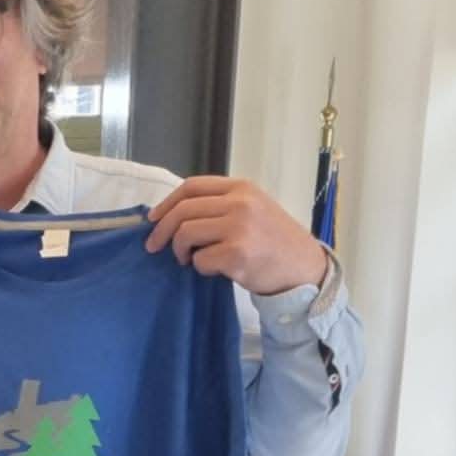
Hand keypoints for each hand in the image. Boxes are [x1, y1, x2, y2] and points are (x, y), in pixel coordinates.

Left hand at [145, 177, 326, 294]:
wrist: (303, 268)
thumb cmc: (273, 241)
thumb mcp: (253, 208)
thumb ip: (220, 205)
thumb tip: (173, 215)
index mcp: (241, 187)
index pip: (192, 186)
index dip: (166, 203)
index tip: (153, 219)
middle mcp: (240, 202)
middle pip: (183, 210)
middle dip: (161, 230)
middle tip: (154, 246)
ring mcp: (239, 227)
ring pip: (186, 234)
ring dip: (180, 251)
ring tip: (189, 259)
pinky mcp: (237, 254)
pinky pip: (200, 260)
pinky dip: (200, 268)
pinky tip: (215, 269)